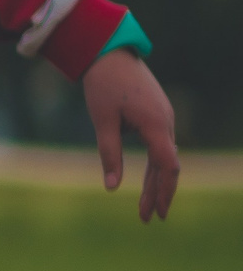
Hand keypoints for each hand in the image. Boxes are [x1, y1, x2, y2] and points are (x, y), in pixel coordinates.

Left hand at [84, 49, 178, 220]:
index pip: (166, 166)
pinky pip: (160, 145)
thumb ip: (109, 153)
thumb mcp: (102, 121)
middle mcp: (166, 122)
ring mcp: (164, 117)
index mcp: (155, 124)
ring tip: (147, 207)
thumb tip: (111, 187)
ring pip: (164, 157)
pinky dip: (155, 165)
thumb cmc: (103, 85)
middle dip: (158, 193)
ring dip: (156, 181)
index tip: (156, 212)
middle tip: (149, 219)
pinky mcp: (158, 113)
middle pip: (167, 166)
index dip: (162, 191)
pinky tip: (149, 180)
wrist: (110, 52)